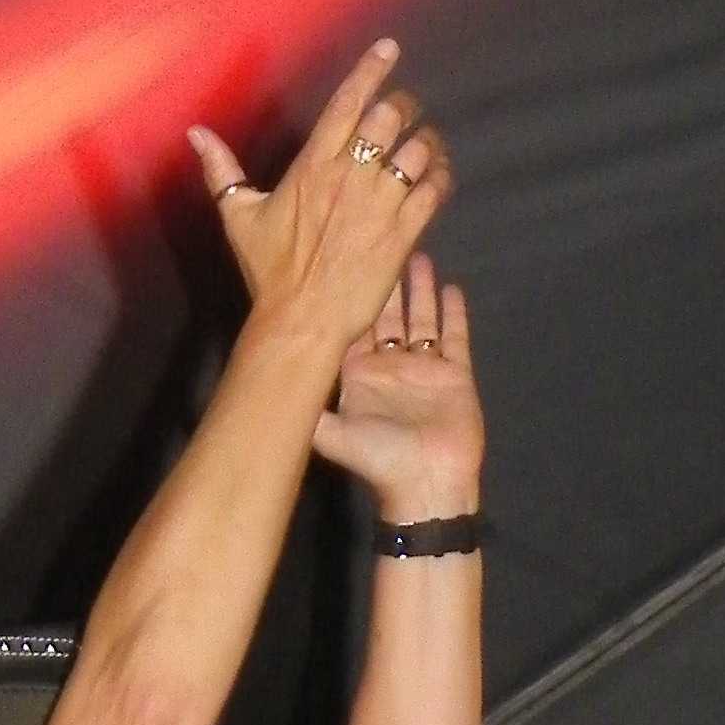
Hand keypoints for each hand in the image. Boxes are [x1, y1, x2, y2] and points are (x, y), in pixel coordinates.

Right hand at [187, 39, 453, 366]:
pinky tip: (438, 175)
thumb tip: (196, 133)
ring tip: (424, 145)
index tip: (389, 49)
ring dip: (426, 141)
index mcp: (314, 165)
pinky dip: (441, 175)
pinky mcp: (403, 231)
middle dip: (402, 106)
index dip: (372, 70)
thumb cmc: (270, 272)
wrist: (303, 321)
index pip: (349, 102)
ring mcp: (381, 203)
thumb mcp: (240, 218)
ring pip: (418, 148)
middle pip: (390, 116)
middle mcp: (352, 175)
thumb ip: (223, 171)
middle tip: (403, 112)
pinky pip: (434, 188)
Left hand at [315, 250, 484, 519]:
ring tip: (416, 251)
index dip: (347, 294)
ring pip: (419, 317)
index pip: (350, 324)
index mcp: (358, 375)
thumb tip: (270, 381)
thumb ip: (307, 405)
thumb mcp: (331, 433)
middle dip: (384, 279)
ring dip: (417, 287)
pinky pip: (453, 334)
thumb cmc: (379, 459)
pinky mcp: (454, 373)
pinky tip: (450, 284)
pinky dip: (452, 311)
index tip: (343, 258)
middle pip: (385, 313)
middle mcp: (388, 366)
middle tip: (381, 241)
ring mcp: (423, 368)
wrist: (428, 483)